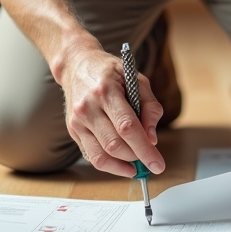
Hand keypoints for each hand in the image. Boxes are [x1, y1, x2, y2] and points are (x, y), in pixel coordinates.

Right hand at [60, 47, 165, 177]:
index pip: (127, 127)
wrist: (77, 65)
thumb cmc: (110, 72)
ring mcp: (77, 120)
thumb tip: (152, 139)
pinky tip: (121, 162)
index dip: (144, 149)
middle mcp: (87, 106)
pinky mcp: (72, 130)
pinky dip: (110, 164)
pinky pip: (91, 156)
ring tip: (136, 164)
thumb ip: (150, 107)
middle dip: (136, 157)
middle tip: (149, 159)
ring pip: (101, 156)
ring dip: (122, 166)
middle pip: (114, 145)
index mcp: (106, 90)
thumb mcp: (136, 79)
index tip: (158, 165)